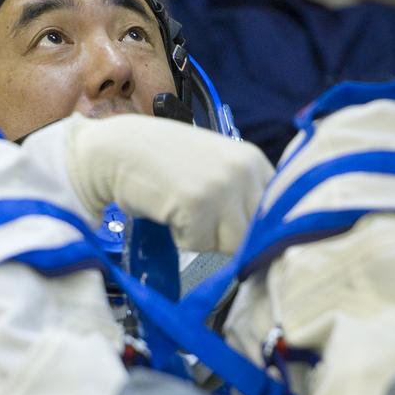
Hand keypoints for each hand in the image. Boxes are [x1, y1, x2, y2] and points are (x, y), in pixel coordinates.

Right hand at [63, 113, 273, 253]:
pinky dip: (180, 236)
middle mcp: (244, 170)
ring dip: (204, 238)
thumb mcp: (216, 167)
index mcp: (254, 160)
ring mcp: (221, 186)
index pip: (275, 214)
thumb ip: (244, 195)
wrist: (119, 149)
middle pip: (255, 234)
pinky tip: (168, 209)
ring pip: (230, 244)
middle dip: (227, 235)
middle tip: (198, 213)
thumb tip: (265, 242)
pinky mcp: (197, 203)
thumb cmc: (166, 162)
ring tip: (183, 209)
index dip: (251, 228)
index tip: (227, 223)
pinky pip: (199, 244)